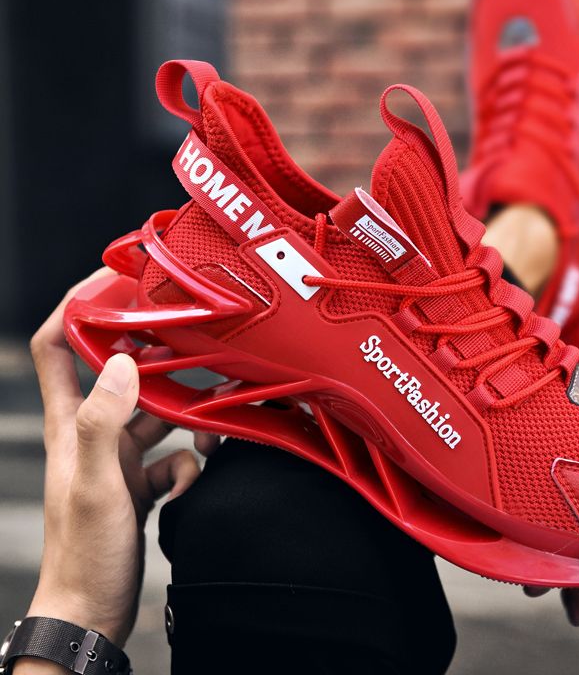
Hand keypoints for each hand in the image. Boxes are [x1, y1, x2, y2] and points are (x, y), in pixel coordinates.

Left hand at [22, 272, 204, 656]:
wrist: (93, 613)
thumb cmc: (84, 555)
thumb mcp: (95, 484)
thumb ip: (104, 422)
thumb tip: (119, 362)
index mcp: (70, 423)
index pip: (56, 345)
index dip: (77, 306)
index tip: (112, 279)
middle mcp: (93, 431)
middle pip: (121, 370)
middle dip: (155, 356)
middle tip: (188, 343)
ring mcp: (118, 455)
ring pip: (157, 411)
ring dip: (185, 414)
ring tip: (207, 425)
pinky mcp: (141, 479)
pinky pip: (173, 453)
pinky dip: (188, 463)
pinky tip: (190, 482)